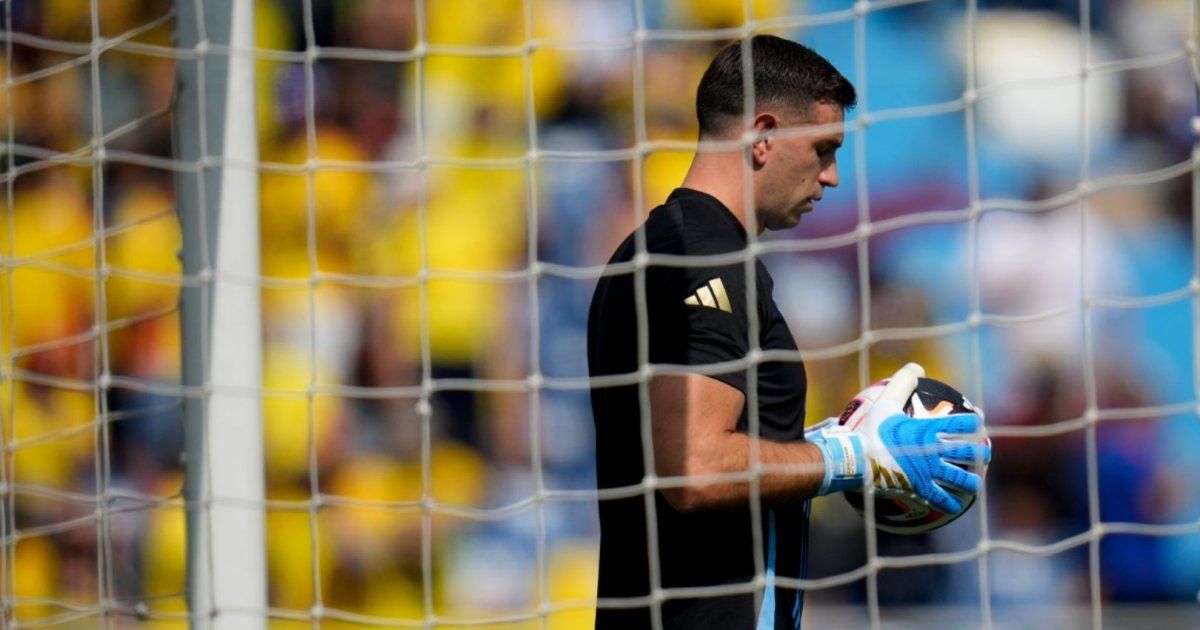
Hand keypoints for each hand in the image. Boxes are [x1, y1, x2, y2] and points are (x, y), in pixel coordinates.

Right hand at [856, 363, 989, 513]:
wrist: (858, 459)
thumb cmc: (871, 430)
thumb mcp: (885, 402)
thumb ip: (902, 383)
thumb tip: (917, 366)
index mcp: (930, 430)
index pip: (964, 424)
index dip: (975, 421)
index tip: (978, 421)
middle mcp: (935, 452)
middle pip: (970, 453)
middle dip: (981, 452)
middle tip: (985, 453)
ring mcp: (929, 472)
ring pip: (961, 479)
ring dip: (971, 481)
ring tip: (975, 483)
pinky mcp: (921, 489)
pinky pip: (942, 499)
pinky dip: (951, 502)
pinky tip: (955, 504)